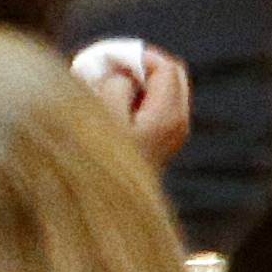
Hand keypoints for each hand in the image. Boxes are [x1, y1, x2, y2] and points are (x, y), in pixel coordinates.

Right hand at [72, 39, 191, 164]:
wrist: (94, 216)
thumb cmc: (93, 163)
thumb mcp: (100, 115)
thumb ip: (116, 84)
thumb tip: (124, 75)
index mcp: (170, 115)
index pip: (166, 68)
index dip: (138, 56)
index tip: (108, 56)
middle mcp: (177, 126)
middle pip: (169, 78)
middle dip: (139, 69)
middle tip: (106, 66)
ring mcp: (169, 140)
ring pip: (158, 96)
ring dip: (132, 86)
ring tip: (97, 88)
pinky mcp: (155, 150)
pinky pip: (149, 113)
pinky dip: (131, 103)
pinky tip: (101, 110)